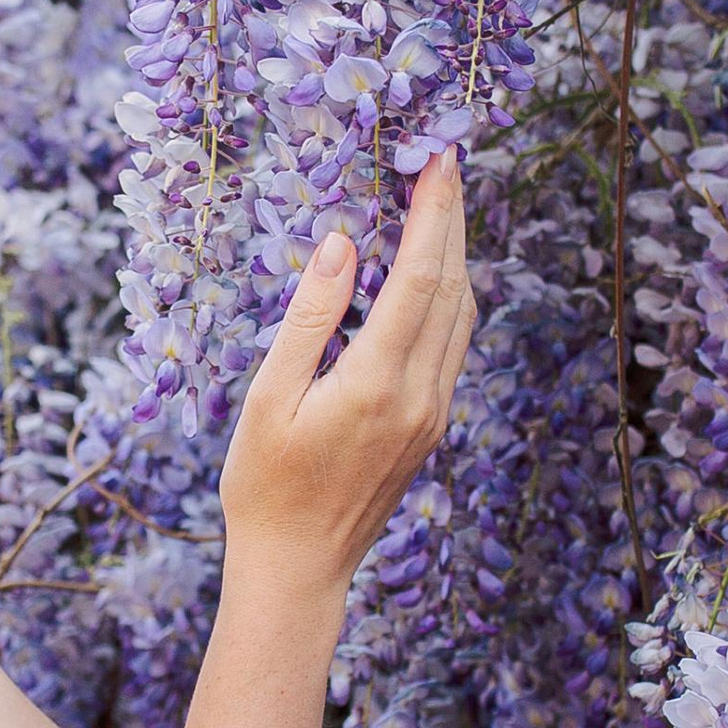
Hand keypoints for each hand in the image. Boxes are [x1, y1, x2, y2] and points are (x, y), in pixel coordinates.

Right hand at [218, 149, 475, 601]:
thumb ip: (310, 317)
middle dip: (454, 220)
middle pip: (454, 288)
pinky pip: (453, 346)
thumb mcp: (270, 397)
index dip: (435, 213)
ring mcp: (433, 414)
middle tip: (447, 163)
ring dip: (456, 257)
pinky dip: (448, 297)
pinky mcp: (431, 427)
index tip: (441, 159)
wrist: (298, 568)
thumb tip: (343, 245)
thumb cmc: (264, 486)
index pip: (422, 277)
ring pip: (462, 317)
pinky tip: (429, 274)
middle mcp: (420, 396)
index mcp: (378, 384)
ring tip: (440, 205)